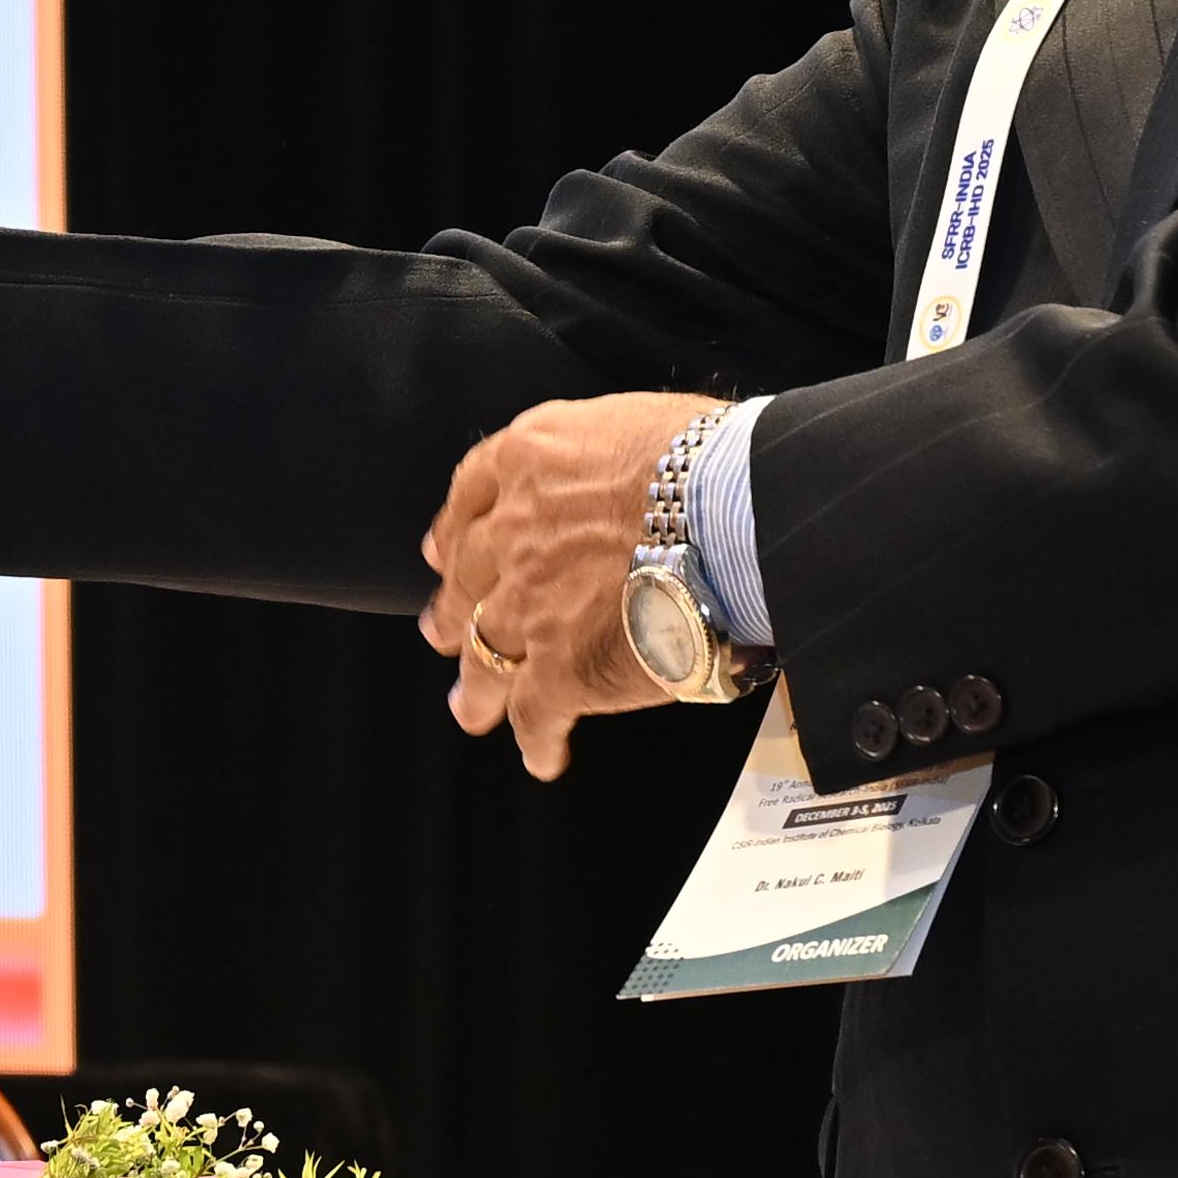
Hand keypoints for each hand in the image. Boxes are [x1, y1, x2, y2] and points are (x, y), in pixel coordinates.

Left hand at [415, 389, 724, 780]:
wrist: (733, 513)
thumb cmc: (707, 460)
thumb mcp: (630, 421)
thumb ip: (594, 453)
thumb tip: (613, 474)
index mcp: (528, 462)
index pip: (470, 497)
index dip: (455, 532)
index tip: (445, 552)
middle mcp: (513, 533)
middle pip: (467, 580)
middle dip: (455, 610)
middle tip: (446, 630)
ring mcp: (530, 605)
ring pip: (485, 654)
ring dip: (477, 687)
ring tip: (471, 708)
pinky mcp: (563, 668)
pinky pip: (537, 715)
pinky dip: (538, 740)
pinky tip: (543, 756)